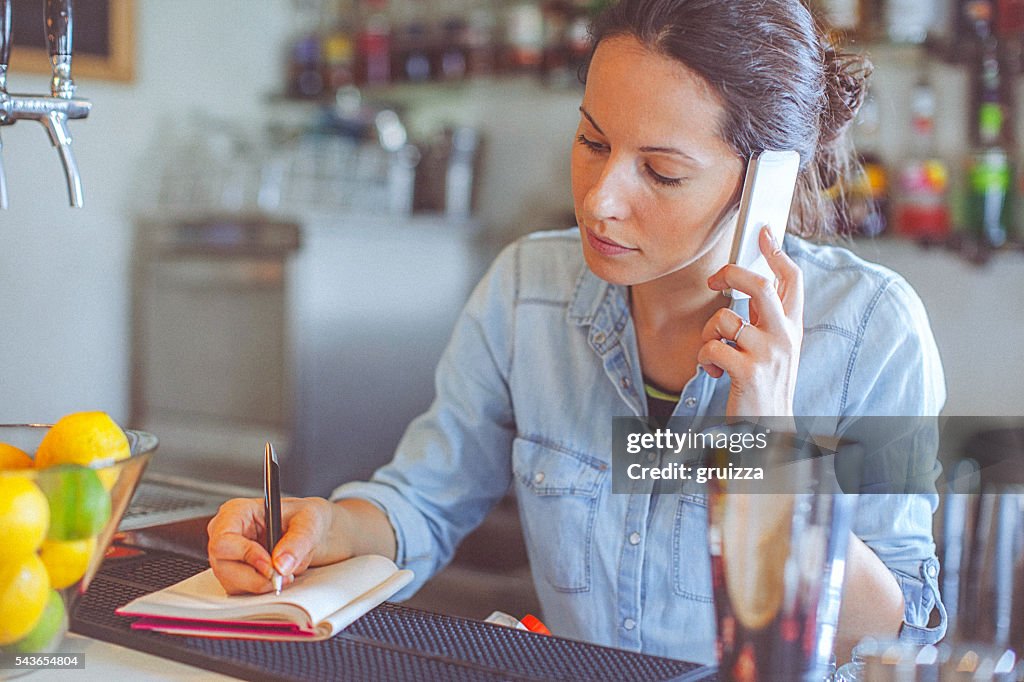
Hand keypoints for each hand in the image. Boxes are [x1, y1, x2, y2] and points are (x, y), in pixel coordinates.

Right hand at [207, 496, 346, 594]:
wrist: (316, 532)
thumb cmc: (308, 517)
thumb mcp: (310, 521)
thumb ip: (297, 541)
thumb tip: (280, 564)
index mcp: (237, 512)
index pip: (224, 541)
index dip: (246, 556)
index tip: (271, 565)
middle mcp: (227, 534)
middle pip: (223, 567)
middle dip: (255, 577)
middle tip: (282, 576)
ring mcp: (229, 557)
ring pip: (232, 583)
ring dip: (261, 585)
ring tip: (285, 574)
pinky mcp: (237, 574)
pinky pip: (242, 591)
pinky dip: (261, 589)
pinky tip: (278, 578)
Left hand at [700, 226, 803, 418]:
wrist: (769, 430)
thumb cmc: (765, 387)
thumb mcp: (774, 349)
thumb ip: (765, 319)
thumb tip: (748, 283)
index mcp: (791, 328)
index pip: (792, 280)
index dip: (777, 252)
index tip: (763, 233)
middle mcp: (785, 337)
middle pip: (759, 285)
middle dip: (731, 274)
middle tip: (716, 281)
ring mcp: (768, 354)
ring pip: (725, 319)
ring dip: (709, 335)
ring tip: (716, 353)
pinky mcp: (748, 372)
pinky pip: (712, 348)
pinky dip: (705, 359)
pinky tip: (716, 372)